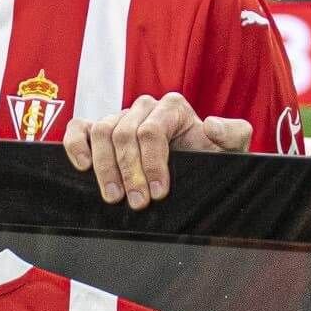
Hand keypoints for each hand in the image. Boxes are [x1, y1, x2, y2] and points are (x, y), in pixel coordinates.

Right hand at [61, 92, 253, 209]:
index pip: (151, 130)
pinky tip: (83, 168)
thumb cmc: (210, 160)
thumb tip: (210, 125)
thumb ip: (234, 134)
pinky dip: (76, 145)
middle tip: (137, 203)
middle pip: (124, 134)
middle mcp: (144, 108)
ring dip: (104, 168)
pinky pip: (79, 128)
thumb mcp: (233, 150)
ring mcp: (120, 117)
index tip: (159, 192)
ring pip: (101, 132)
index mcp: (173, 108)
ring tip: (114, 198)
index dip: (152, 163)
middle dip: (129, 172)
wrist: (195, 170)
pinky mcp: (99, 130)